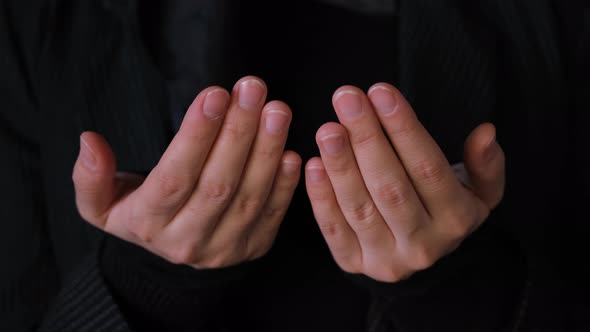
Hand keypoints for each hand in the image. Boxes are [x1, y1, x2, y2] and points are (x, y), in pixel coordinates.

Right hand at [73, 76, 300, 268]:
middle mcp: (188, 242)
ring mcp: (224, 249)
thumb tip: (89, 142)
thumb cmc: (139, 214)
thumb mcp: (102, 205)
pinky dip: (285, 184)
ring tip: (277, 110)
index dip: (196, 136)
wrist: (172, 254)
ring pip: (249, 197)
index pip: (174, 178)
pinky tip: (291, 151)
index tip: (215, 94)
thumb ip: (90, 178)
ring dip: (266, 151)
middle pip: (217, 184)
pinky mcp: (254, 247)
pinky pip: (273, 215)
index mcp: (148, 225)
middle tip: (253, 90)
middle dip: (238, 133)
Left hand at [305, 83, 504, 281]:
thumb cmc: (446, 209)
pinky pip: (334, 230)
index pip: (428, 168)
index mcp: (456, 219)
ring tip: (328, 128)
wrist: (422, 254)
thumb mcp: (480, 191)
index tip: (381, 92)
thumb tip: (485, 133)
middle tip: (347, 98)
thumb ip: (486, 164)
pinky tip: (312, 164)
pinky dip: (321, 198)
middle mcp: (423, 244)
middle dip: (367, 138)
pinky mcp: (354, 263)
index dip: (403, 129)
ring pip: (360, 208)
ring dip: (340, 166)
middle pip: (390, 187)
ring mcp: (386, 259)